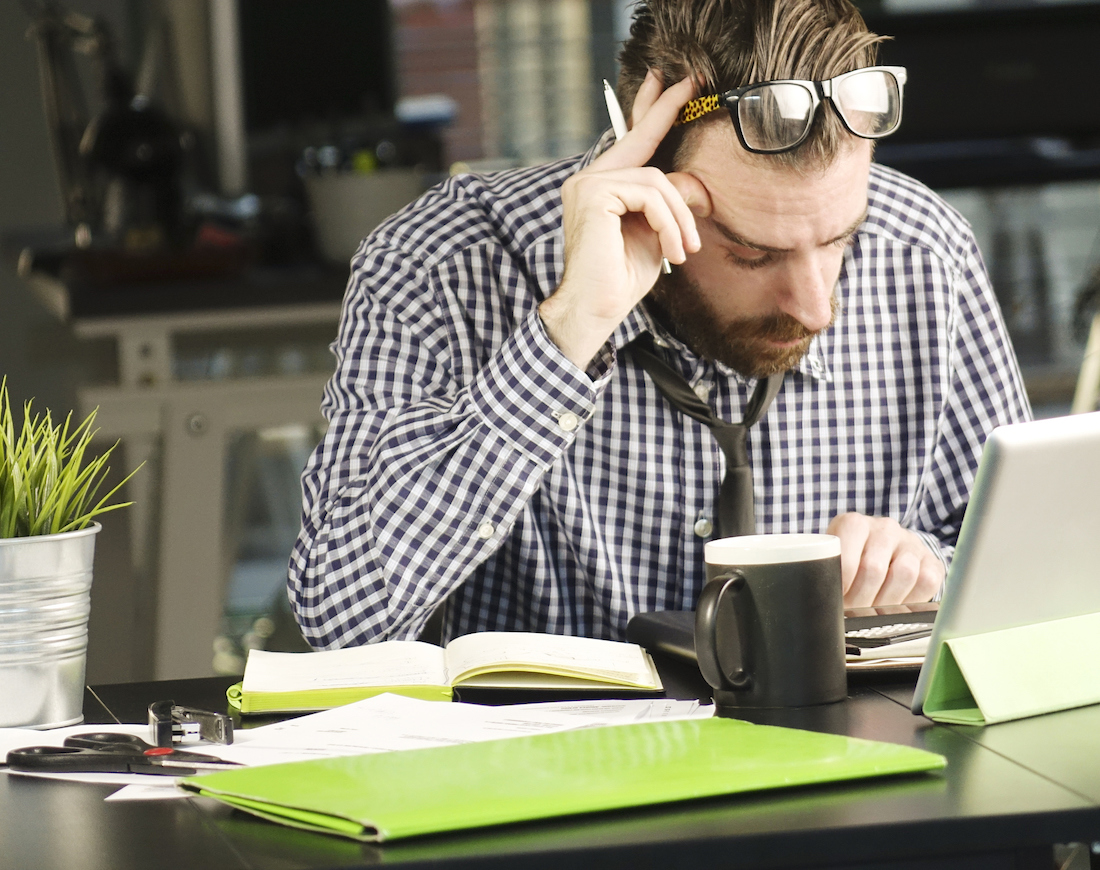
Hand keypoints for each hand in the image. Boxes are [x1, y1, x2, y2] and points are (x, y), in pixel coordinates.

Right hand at [538, 71, 705, 367]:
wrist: (596, 309)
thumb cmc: (622, 279)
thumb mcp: (657, 234)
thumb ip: (670, 204)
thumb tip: (696, 182)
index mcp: (601, 188)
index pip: (630, 141)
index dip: (651, 111)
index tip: (676, 85)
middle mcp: (588, 180)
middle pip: (639, 140)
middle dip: (666, 110)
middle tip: (693, 82)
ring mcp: (587, 184)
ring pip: (655, 179)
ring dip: (680, 216)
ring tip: (686, 249)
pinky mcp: (594, 194)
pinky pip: (650, 194)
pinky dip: (669, 222)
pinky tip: (673, 250)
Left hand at [826, 513, 943, 607]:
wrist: (880, 555)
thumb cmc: (849, 563)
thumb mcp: (832, 561)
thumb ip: (826, 572)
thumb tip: (825, 603)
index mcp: (853, 524)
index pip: (846, 559)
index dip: (841, 586)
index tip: (837, 599)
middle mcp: (884, 528)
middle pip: (874, 569)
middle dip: (861, 599)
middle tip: (854, 611)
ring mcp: (910, 542)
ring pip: (904, 574)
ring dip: (887, 601)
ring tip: (874, 610)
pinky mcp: (932, 560)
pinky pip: (927, 582)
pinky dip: (911, 600)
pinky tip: (896, 605)